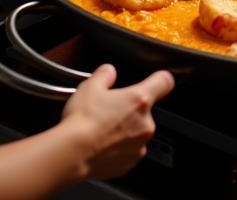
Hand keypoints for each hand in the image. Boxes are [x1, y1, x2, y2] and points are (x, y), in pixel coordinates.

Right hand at [63, 64, 173, 180]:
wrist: (71, 155)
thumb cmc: (82, 122)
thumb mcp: (90, 86)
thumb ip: (105, 74)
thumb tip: (109, 72)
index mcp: (139, 100)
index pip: (164, 82)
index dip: (160, 79)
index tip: (157, 80)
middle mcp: (145, 124)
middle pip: (145, 111)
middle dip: (130, 110)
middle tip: (108, 111)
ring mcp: (138, 146)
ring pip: (136, 132)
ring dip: (125, 130)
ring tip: (102, 130)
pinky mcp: (129, 164)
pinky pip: (128, 152)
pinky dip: (118, 149)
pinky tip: (101, 145)